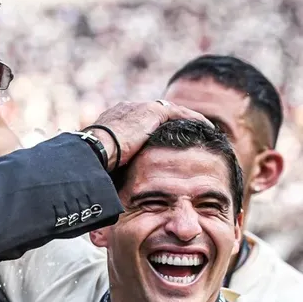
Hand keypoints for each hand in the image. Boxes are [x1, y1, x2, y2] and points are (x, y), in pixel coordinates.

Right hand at [88, 101, 209, 170]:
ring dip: (187, 124)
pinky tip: (208, 129)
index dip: (154, 137)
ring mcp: (139, 108)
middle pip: (156, 118)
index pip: (138, 126)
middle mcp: (126, 110)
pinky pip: (181, 113)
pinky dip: (194, 120)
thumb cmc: (95, 166)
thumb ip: (117, 171)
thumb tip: (118, 193)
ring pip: (171, 114)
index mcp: (113, 122)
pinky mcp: (151, 111)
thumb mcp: (107, 168)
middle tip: (190, 140)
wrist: (94, 151)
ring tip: (204, 135)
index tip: (167, 148)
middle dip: (173, 128)